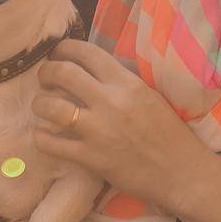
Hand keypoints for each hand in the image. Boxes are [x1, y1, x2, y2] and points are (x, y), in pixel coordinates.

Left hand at [28, 39, 212, 214]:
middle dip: (46, 72)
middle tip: (45, 78)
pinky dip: (41, 137)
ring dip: (39, 103)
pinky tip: (43, 134)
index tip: (58, 53)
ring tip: (41, 105)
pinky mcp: (90, 158)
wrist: (181, 173)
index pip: (86, 52)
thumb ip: (121, 80)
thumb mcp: (149, 95)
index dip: (65, 48)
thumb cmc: (169, 133)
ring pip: (50, 106)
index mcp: (127, 83)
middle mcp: (110, 102)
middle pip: (62, 73)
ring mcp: (97, 131)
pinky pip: (51, 143)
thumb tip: (93, 67)